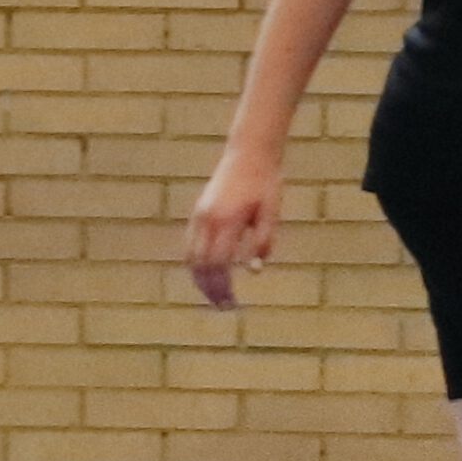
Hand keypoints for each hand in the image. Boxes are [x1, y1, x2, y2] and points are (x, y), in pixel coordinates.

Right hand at [185, 145, 281, 309]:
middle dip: (210, 290)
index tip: (232, 304)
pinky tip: (207, 275)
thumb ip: (263, 241)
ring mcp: (199, 216)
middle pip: (201, 265)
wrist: (249, 153)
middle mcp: (207, 220)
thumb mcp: (271, 212)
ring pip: (190, 257)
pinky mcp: (197, 212)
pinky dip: (195, 264)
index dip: (223, 287)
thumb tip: (253, 271)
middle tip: (224, 307)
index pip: (219, 265)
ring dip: (200, 280)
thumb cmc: (266, 183)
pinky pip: (190, 245)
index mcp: (227, 221)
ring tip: (214, 296)